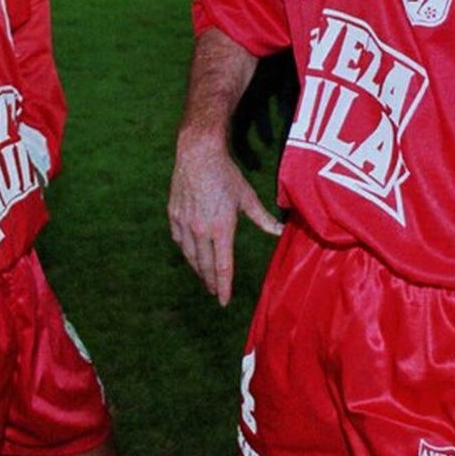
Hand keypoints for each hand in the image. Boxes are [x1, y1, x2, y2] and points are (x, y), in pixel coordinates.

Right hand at [168, 130, 282, 306]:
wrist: (198, 154)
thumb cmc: (226, 174)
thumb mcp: (247, 197)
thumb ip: (263, 218)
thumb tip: (280, 230)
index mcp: (221, 228)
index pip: (222, 266)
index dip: (224, 286)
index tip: (224, 301)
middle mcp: (201, 229)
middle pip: (205, 265)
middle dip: (210, 282)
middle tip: (214, 292)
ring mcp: (185, 223)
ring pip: (190, 256)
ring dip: (198, 269)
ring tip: (204, 278)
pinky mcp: (174, 214)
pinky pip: (179, 240)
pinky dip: (186, 251)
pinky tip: (190, 254)